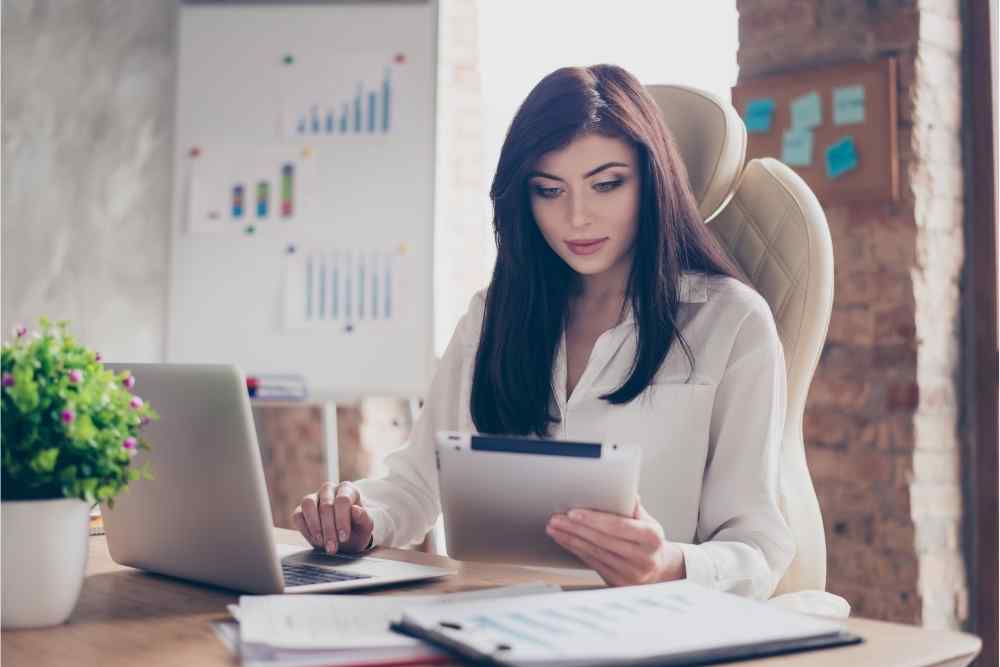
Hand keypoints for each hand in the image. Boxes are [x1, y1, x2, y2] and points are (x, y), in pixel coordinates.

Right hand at [292, 481, 373, 554]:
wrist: (345, 537)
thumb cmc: (356, 529)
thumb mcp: (365, 527)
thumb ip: (364, 518)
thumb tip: (355, 510)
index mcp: (347, 489)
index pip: (343, 500)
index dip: (342, 520)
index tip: (344, 538)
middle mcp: (329, 490)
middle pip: (326, 505)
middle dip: (329, 529)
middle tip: (332, 547)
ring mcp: (314, 497)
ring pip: (308, 504)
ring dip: (314, 526)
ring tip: (321, 542)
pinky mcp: (301, 509)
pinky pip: (298, 515)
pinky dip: (304, 528)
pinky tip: (313, 539)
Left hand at [546, 496, 685, 586]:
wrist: (658, 570)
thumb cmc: (649, 541)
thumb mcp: (649, 522)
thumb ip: (634, 508)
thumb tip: (624, 490)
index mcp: (651, 538)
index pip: (618, 527)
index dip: (594, 519)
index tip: (573, 512)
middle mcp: (642, 558)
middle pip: (602, 540)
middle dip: (575, 528)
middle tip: (556, 518)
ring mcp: (630, 573)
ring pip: (593, 552)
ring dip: (570, 539)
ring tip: (554, 528)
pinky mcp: (617, 582)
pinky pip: (592, 562)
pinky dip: (575, 550)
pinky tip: (564, 540)